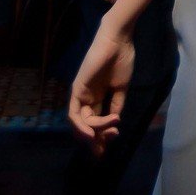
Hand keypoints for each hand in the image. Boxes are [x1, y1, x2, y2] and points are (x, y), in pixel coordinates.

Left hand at [68, 21, 133, 155]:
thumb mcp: (121, 88)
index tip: (105, 152)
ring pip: (80, 123)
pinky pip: (73, 113)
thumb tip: (114, 123)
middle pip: (86, 126)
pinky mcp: (77, 89)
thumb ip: (116, 105)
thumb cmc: (122, 60)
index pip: (95, 122)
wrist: (118, 42)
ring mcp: (81, 94)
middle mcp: (87, 98)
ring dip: (92, 133)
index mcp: (98, 97)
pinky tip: (92, 132)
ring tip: (108, 134)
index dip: (99, 138)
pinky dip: (82, 125)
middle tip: (103, 152)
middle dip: (94, 142)